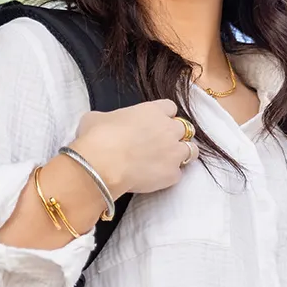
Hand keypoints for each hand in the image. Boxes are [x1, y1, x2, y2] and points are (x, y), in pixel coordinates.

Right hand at [66, 98, 193, 195]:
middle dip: (175, 135)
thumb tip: (101, 123)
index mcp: (152, 111)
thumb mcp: (95, 118)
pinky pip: (178, 174)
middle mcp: (168, 129)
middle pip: (185, 129)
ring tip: (164, 161)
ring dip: (180, 154)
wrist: (102, 164)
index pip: (170, 108)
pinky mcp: (172, 174)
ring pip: (190, 150)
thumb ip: (108, 118)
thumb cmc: (97, 137)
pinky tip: (154, 178)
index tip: (155, 123)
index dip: (163, 116)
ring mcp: (173, 152)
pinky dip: (168, 176)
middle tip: (159, 144)